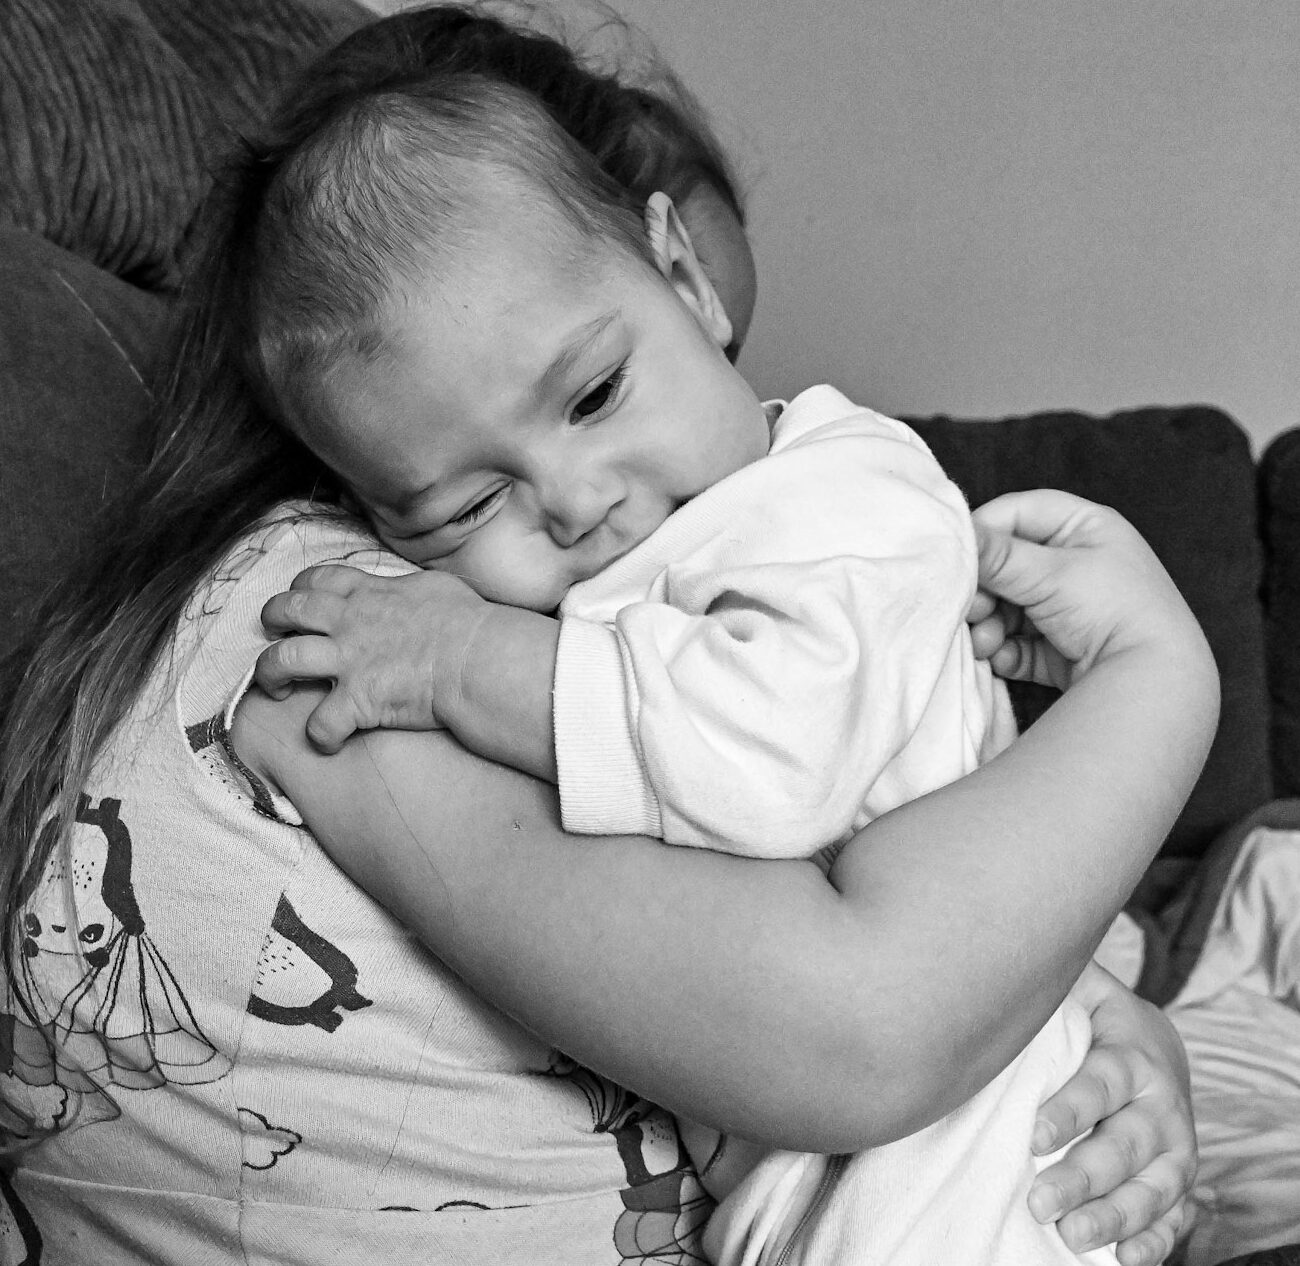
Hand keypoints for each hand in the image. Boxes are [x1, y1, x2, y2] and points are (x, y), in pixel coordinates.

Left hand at [256, 564, 487, 752]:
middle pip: (287, 610)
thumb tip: (413, 592)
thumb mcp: (438, 587)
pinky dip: (321, 736)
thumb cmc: (469, 623)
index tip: (301, 603)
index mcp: (369, 594)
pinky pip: (320, 723)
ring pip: (282, 659)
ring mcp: (349, 661)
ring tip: (277, 690)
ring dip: (270, 675)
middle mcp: (349, 622)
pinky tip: (331, 741)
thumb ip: (411, 588)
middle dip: (271, 621)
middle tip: (275, 637)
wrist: (478, 659)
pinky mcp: (358, 700)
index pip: (317, 579)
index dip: (299, 589)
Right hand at [971, 490, 1206, 690]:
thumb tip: (949, 533)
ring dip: (988, 625)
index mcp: (1086, 527)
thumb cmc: (1113, 610)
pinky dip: (1004, 650)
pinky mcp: (1060, 648)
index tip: (958, 558)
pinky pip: (1016, 642)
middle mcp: (1078, 562)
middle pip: (1005, 565)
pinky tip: (1003, 659)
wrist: (1152, 683)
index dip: (983, 532)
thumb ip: (995, 555)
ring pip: (1005, 607)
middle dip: (983, 591)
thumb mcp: (1051, 574)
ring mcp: (1069, 608)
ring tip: (987, 642)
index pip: (1018, 513)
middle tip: (973, 610)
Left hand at [1028, 963, 1195, 1264]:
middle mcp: (1160, 1106)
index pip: (1101, 1084)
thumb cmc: (1094, 1018)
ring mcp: (1174, 1149)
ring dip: (1113, 1218)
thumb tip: (997, 965)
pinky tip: (1124, 1260)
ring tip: (1071, 1236)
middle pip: (1123, 1147)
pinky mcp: (1177, 1181)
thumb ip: (1050, 983)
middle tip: (1039, 1201)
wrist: (1151, 1045)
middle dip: (1082, 1177)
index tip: (1033, 1135)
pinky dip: (1153, 1242)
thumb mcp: (1078, 989)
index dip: (1070, 1110)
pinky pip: (1172, 1218)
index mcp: (1132, 1057)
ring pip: (1150, 1189)